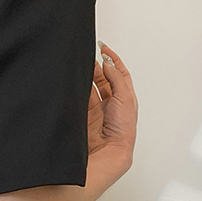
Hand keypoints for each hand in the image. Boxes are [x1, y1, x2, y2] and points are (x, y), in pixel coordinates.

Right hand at [87, 41, 137, 174]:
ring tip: (81, 66)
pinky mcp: (84, 117)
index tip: (103, 48)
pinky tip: (76, 82)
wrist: (108, 152)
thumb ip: (116, 78)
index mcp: (125, 100)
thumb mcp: (125, 98)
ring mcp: (97, 111)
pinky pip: (80, 99)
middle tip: (89, 55)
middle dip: (97, 66)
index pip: (119, 74)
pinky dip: (78, 89)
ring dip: (87, 77)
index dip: (112, 60)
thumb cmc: (122, 132)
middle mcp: (111, 105)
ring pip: (90, 88)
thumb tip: (108, 63)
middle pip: (103, 79)